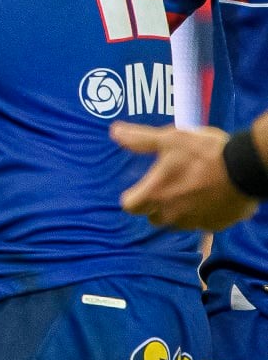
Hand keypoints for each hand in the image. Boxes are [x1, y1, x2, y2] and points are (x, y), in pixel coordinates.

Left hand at [114, 121, 259, 231]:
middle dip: (155, 205)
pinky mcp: (214, 227)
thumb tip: (114, 132)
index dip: (133, 197)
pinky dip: (200, 214)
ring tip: (188, 191)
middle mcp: (171, 215)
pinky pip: (200, 224)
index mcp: (155, 195)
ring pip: (176, 223)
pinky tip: (208, 197)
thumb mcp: (169, 138)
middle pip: (153, 217)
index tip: (140, 187)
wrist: (245, 168)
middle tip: (166, 186)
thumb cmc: (203, 152)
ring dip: (177, 211)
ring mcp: (194, 223)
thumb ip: (140, 140)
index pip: (130, 206)